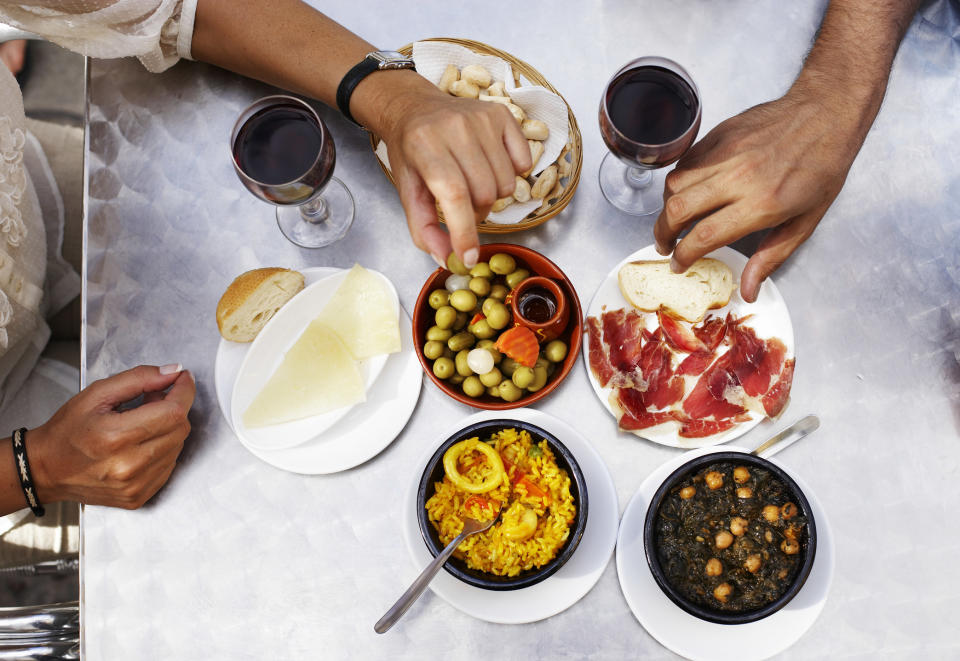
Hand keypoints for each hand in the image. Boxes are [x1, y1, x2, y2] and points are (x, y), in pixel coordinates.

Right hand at [29, 365, 195, 508]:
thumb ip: (139, 378)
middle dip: (174, 407)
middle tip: (154, 398)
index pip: (173, 412)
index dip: (184, 391)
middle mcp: (128, 466)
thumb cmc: (67, 431)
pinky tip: (143, 443)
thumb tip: (174, 371)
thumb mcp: (97, 394)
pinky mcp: (139, 497)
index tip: (183, 379)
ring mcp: (135, 485)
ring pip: (178, 447)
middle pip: (180, 428)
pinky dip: (164, 449)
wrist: (46, 469)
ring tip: (144, 422)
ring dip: (169, 429)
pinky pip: (169, 466)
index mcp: (115, 437)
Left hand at [378, 88, 530, 267]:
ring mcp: (481, 118)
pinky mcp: (502, 114)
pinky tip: (490, 165)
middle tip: (461, 203)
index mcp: (424, 146)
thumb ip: (424, 230)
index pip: (454, 194)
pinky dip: (511, 172)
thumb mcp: (408, 192)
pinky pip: (523, 162)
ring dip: (492, 194)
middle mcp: (455, 128)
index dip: (465, 231)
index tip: (469, 256)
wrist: (414, 108)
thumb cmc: (411, 153)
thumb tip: (448, 260)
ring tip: (474, 182)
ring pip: (506, 184)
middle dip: (475, 212)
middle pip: (485, 194)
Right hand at [653, 89, 863, 301]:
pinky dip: (679, 180)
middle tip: (665, 244)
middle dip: (663, 234)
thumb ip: (771, 257)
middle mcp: (738, 177)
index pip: (704, 235)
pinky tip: (687, 191)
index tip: (679, 264)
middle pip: (677, 210)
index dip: (684, 255)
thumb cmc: (822, 167)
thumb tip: (748, 290)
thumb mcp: (806, 221)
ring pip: (675, 184)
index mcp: (761, 204)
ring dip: (668, 207)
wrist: (827, 114)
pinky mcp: (720, 135)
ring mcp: (726, 153)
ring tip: (675, 219)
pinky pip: (685, 161)